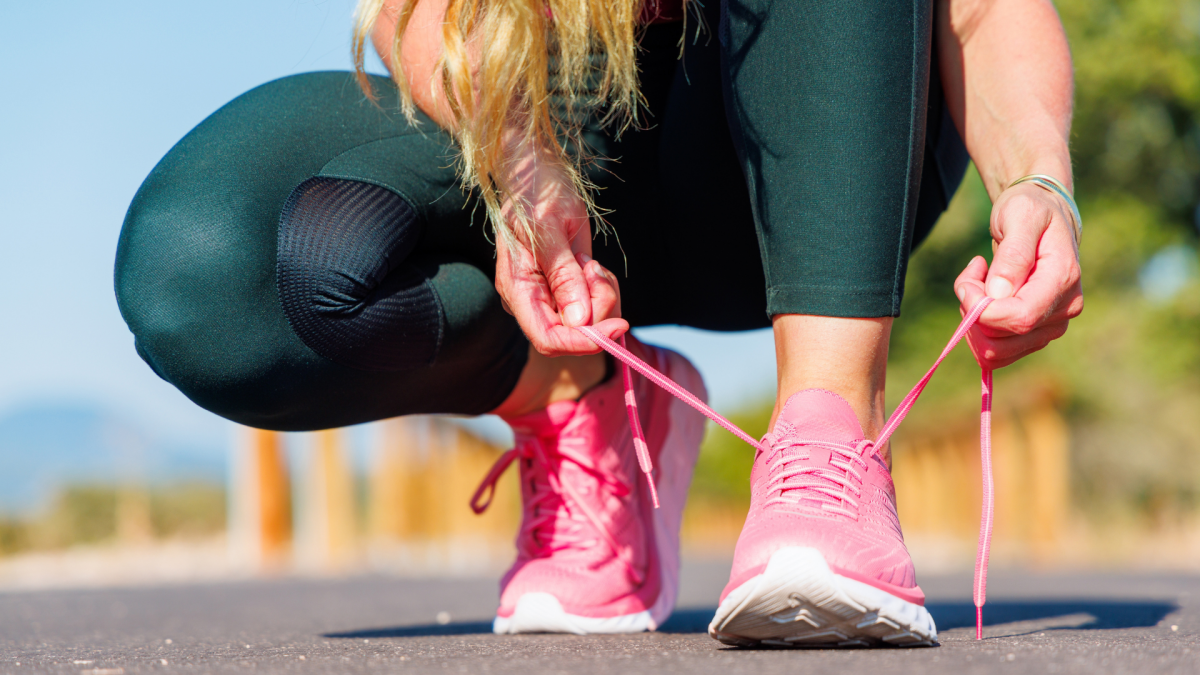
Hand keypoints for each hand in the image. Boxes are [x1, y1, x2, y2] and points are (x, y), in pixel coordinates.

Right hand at [493, 143, 628, 355]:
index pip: (548, 338)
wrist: (533, 169)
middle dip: (598, 309)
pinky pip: (593, 303)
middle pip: (573, 333)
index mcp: (518, 289)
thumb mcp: (552, 229)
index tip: (618, 326)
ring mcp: (548, 295)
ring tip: (589, 260)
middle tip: (596, 269)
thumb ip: (564, 276)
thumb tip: (579, 321)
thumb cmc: (536, 191)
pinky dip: (601, 287)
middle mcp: (531, 300)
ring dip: (601, 294)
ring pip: (588, 320)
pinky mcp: (565, 287)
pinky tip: (589, 262)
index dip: (583, 342)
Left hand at [953, 182, 1083, 369]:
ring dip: (973, 322)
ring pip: (994, 352)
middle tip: (971, 277)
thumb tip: (999, 295)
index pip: (1019, 319)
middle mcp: (1063, 310)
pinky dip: (979, 329)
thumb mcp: (1019, 216)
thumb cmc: (1030, 209)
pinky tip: (982, 298)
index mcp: (1062, 280)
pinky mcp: (1035, 334)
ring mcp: (1050, 326)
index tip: (967, 282)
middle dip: (972, 313)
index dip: (982, 310)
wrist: (1043, 215)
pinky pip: (996, 352)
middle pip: (1001, 341)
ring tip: (977, 284)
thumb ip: (1012, 255)